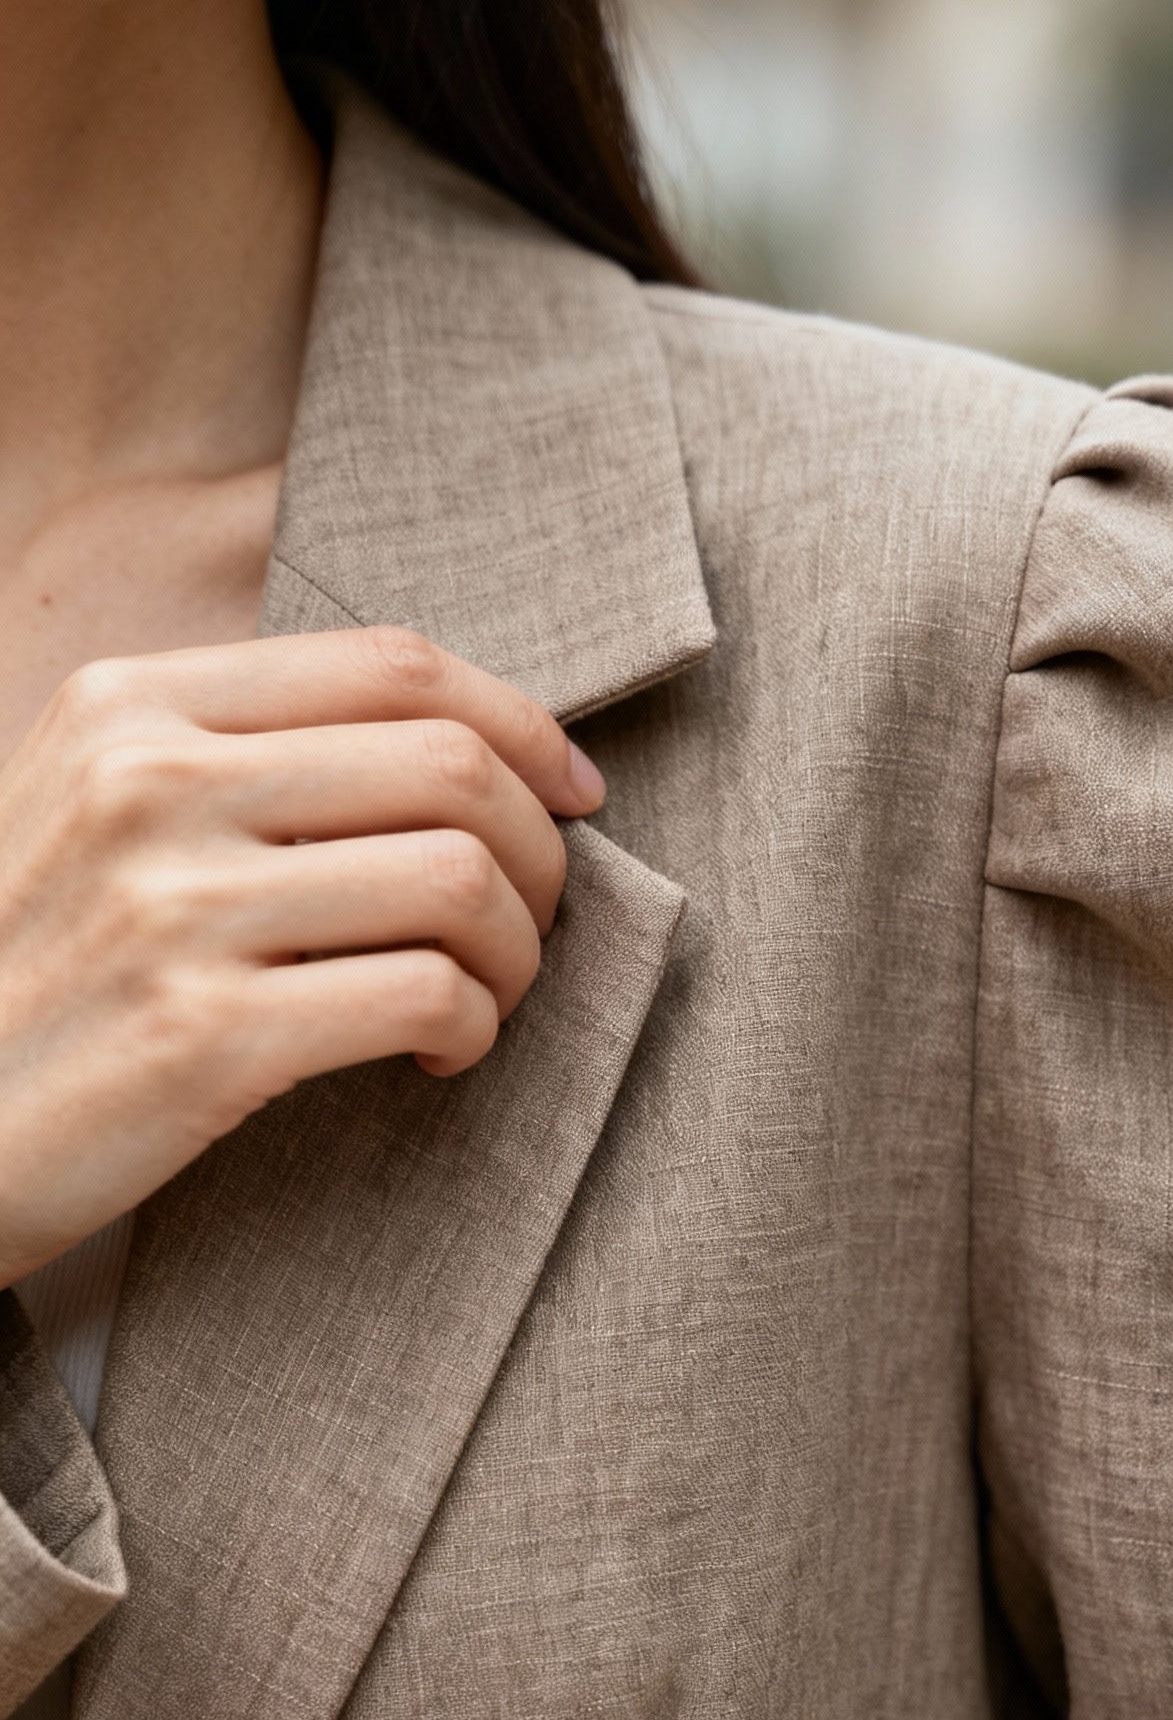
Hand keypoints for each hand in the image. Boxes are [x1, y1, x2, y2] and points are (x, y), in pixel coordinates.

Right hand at [0, 627, 604, 1288]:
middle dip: (539, 851)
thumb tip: (453, 742)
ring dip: (519, 951)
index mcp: (128, 705)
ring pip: (460, 881)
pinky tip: (440, 1053)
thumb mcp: (89, 808)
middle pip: (451, 767)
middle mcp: (148, 783)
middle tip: (535, 920)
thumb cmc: (35, 975)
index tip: (573, 792)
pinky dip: (472, 1028)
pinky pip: (426, 996)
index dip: (521, 724)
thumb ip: (230, 751)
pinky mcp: (205, 1037)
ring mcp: (173, 909)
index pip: (391, 666)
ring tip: (488, 995)